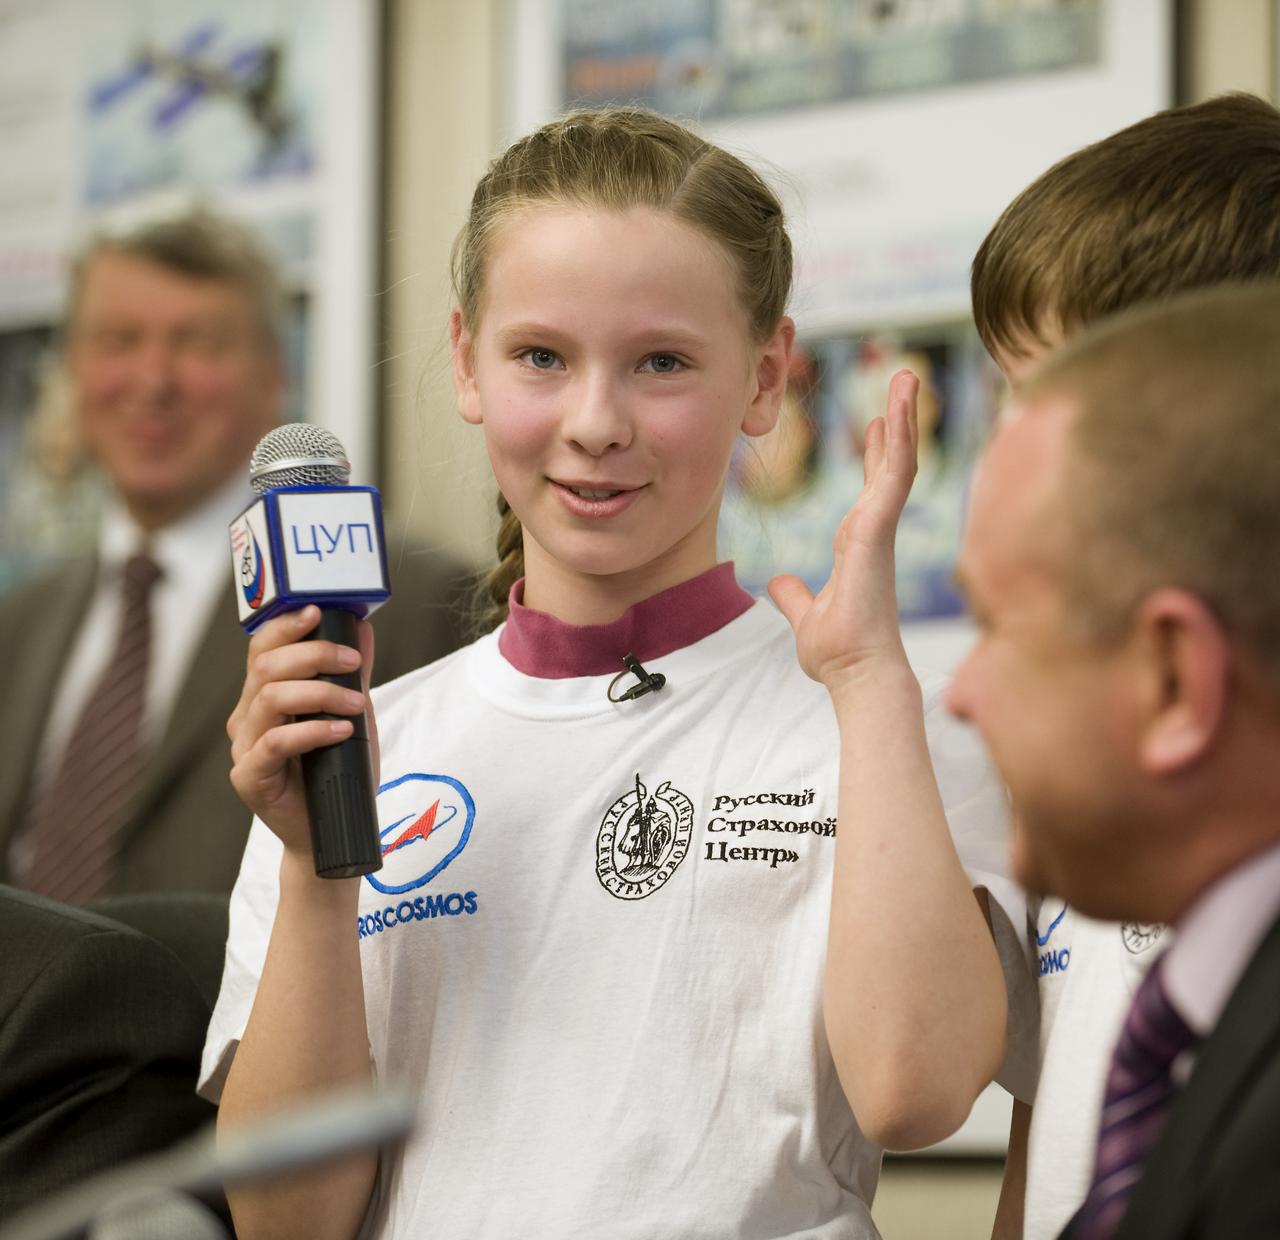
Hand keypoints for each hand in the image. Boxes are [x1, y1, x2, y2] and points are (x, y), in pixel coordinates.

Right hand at [227, 606, 376, 860]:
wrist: (330, 834)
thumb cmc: (337, 773)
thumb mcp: (353, 715)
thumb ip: (353, 674)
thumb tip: (363, 629)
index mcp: (263, 697)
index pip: (262, 649)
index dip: (286, 625)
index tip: (319, 611)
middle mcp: (247, 718)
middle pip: (265, 667)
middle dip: (313, 655)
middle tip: (351, 662)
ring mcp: (244, 748)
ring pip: (269, 698)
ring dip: (320, 693)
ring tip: (355, 704)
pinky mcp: (250, 778)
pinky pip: (275, 742)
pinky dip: (311, 730)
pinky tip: (339, 731)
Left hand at [769, 368, 918, 690]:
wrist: (856, 674)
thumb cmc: (839, 652)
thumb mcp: (806, 614)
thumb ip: (795, 596)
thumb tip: (779, 584)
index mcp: (858, 545)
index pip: (870, 489)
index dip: (876, 455)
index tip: (876, 424)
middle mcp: (874, 532)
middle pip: (890, 465)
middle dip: (897, 422)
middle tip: (903, 382)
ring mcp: (880, 529)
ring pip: (898, 461)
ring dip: (904, 417)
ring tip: (907, 377)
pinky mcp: (879, 531)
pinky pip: (892, 477)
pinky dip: (898, 442)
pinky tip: (896, 411)